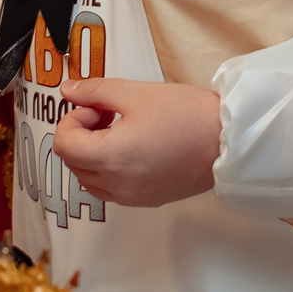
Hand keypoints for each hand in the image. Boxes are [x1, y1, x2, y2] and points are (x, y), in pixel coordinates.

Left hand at [52, 76, 221, 207]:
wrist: (228, 142)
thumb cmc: (188, 115)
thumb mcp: (136, 93)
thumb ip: (95, 91)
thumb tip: (68, 91)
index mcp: (112, 157)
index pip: (63, 144)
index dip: (72, 119)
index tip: (95, 107)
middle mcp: (117, 184)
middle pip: (72, 162)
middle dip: (81, 134)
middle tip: (107, 114)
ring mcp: (131, 197)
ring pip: (87, 178)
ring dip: (92, 154)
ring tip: (119, 132)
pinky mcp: (145, 200)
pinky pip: (109, 189)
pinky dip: (107, 170)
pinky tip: (131, 149)